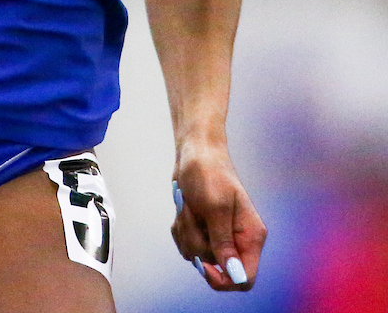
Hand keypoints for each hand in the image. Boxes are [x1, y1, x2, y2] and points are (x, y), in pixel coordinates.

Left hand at [171, 140, 265, 290]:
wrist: (195, 151)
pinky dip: (180, 229)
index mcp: (250, 236)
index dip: (224, 280)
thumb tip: (233, 274)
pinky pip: (186, 245)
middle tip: (193, 215)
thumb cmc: (208, 172)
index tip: (204, 264)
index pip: (245, 279)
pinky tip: (184, 209)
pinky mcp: (203, 231)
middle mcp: (237, 240)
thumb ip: (223, 242)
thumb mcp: (215, 206)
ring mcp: (219, 236)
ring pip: (197, 255)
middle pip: (215, 268)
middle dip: (197, 243)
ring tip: (189, 206)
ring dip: (186, 232)